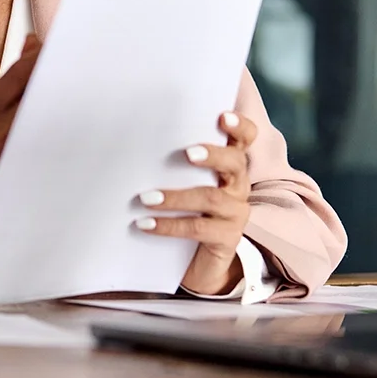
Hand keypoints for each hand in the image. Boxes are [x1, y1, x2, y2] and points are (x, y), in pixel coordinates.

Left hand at [136, 111, 256, 295]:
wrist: (196, 261)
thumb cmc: (184, 209)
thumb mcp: (182, 181)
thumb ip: (172, 162)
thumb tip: (132, 139)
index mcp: (229, 166)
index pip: (245, 139)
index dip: (238, 127)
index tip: (222, 116)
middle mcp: (238, 186)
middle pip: (236, 163)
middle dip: (213, 155)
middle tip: (188, 153)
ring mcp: (235, 213)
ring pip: (211, 198)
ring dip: (175, 197)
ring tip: (145, 198)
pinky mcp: (226, 239)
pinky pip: (198, 228)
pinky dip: (168, 225)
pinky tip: (144, 224)